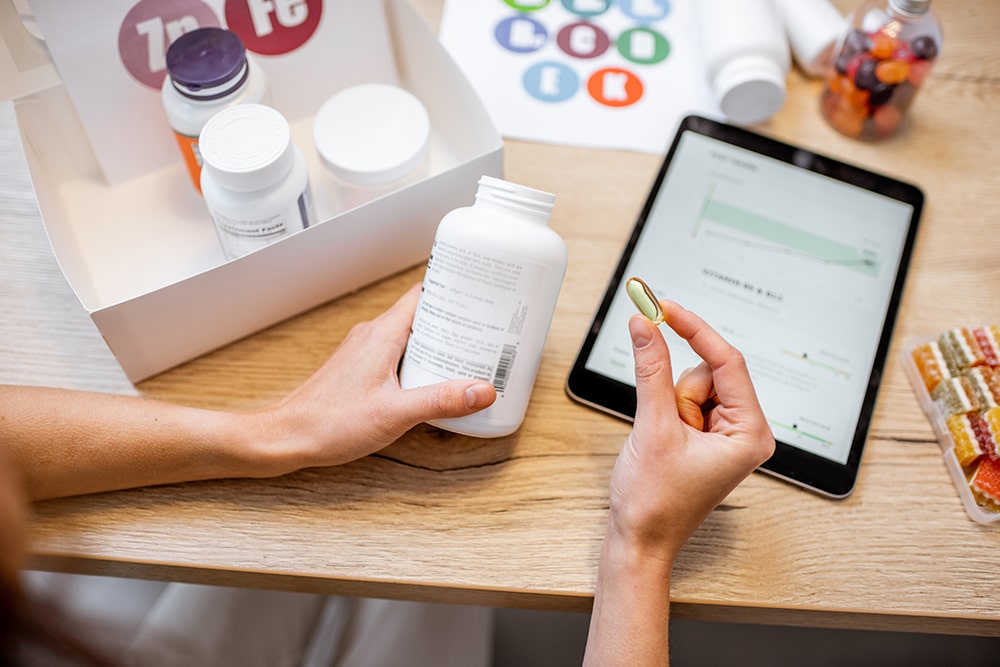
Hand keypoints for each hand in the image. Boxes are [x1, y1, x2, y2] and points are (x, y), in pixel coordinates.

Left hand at [255, 284, 496, 471]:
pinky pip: (396, 355)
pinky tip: (430, 381)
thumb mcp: (396, 413)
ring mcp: (364, 352)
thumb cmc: (331, 423)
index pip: (422, 296)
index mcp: (382, 335)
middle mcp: (372, 336)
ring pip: (408, 337)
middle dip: (452, 323)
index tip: (479, 297)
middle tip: (483, 331)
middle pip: (420, 316)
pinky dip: (418, 361)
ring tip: (465, 356)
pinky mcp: (359, 370)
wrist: (289, 437)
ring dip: (435, 344)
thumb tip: (483, 390)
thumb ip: (441, 400)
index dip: (452, 293)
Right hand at [608, 300, 774, 557]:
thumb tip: (646, 326)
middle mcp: (746, 431)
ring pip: (693, 384)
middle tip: (663, 425)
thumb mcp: (652, 427)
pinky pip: (685, 400)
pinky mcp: (708, 436)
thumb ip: (651, 369)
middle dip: (677, 391)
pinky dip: (667, 412)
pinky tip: (664, 441)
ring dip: (669, 404)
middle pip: (709, 372)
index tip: (664, 307)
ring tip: (664, 441)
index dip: (694, 330)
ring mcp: (727, 434)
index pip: (728, 362)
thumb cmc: (655, 503)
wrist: (640, 540)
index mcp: (750, 433)